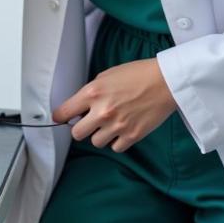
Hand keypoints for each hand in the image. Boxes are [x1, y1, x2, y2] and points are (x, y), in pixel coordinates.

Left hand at [52, 57, 178, 152]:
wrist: (164, 82)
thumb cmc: (137, 74)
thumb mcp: (106, 75)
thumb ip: (91, 92)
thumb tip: (80, 107)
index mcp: (93, 92)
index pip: (65, 111)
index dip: (59, 116)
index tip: (59, 118)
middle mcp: (102, 111)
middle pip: (77, 134)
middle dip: (81, 128)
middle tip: (88, 122)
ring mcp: (117, 126)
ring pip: (96, 142)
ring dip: (100, 134)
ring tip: (111, 123)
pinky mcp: (131, 136)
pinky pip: (115, 148)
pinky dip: (117, 141)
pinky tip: (123, 129)